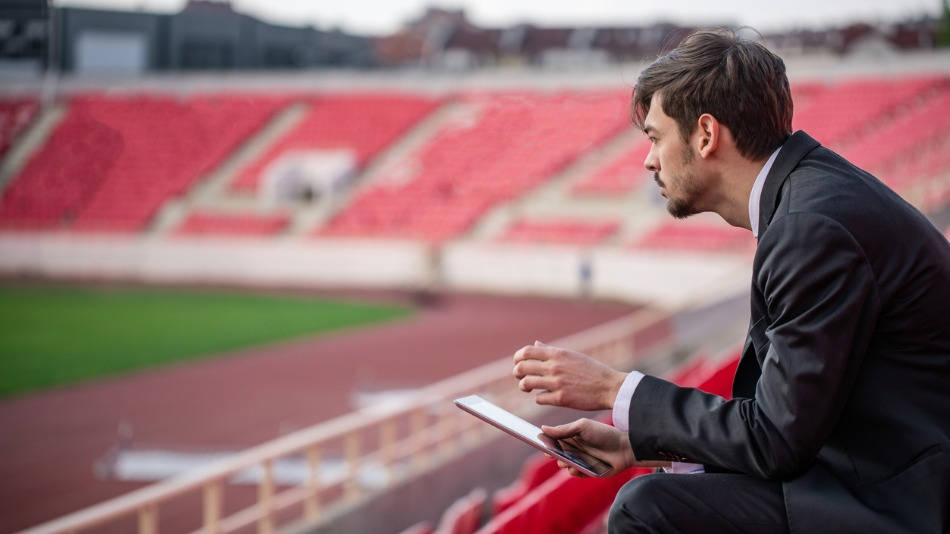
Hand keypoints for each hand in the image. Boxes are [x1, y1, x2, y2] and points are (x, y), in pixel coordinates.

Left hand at [513, 341, 626, 410]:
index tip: (518, 363)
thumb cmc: (592, 371)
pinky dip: (540, 398)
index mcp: (558, 354)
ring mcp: (557, 383)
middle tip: (520, 377)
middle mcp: (555, 366)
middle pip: (522, 367)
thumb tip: (535, 344)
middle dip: (517, 373)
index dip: (517, 358)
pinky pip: (539, 399)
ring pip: (526, 383)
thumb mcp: (572, 355)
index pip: (526, 351)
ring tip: (528, 388)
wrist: (610, 387)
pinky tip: (546, 397)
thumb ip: (552, 351)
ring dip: (524, 386)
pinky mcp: (561, 398)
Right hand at [541, 418, 668, 476]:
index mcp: (571, 436)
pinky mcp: (587, 471)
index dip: (544, 440)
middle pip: (555, 452)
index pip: (553, 439)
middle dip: (552, 453)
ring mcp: (580, 460)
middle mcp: (574, 448)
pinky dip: (573, 471)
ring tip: (566, 460)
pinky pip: (574, 473)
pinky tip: (576, 468)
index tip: (536, 440)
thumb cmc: (604, 433)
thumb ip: (563, 429)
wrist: (625, 447)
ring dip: (563, 462)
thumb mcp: (583, 427)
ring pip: (563, 464)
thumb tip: (543, 429)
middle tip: (550, 452)